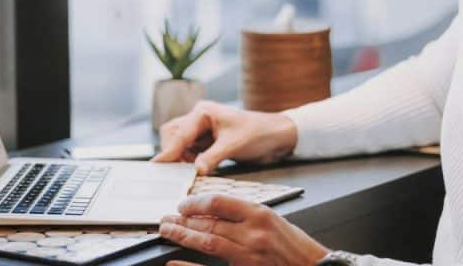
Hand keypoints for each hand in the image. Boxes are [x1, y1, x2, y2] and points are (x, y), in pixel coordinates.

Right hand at [151, 101, 297, 174]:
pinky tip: (196, 170)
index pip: (180, 133)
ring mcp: (202, 130)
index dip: (169, 151)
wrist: (276, 136)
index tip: (158, 165)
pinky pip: (190, 152)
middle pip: (173, 135)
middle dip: (173, 153)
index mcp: (203, 112)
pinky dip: (190, 162)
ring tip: (187, 172)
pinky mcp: (207, 142)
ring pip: (180, 144)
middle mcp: (199, 118)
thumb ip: (212, 157)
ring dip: (182, 159)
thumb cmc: (257, 133)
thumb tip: (195, 171)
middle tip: (176, 171)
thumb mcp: (233, 145)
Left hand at [160, 194, 327, 265]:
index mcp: (261, 215)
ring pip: (207, 243)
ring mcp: (249, 256)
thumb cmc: (297, 247)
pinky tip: (175, 262)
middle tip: (165, 219)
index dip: (196, 203)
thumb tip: (215, 211)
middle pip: (208, 224)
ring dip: (183, 236)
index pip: (219, 203)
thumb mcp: (274, 221)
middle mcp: (253, 234)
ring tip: (167, 231)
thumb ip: (247, 215)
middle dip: (183, 221)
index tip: (183, 205)